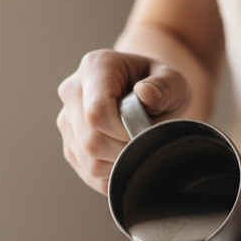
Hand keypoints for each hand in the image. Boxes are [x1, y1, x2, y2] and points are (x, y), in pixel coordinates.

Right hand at [56, 50, 190, 193]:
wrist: (147, 96)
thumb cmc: (161, 87)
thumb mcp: (173, 81)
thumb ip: (165, 86)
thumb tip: (145, 94)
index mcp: (95, 67)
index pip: (96, 112)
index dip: (124, 131)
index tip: (145, 129)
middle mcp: (72, 91)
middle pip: (90, 141)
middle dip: (125, 150)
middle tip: (147, 141)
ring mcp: (66, 121)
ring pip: (89, 162)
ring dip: (121, 164)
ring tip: (139, 146)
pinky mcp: (70, 146)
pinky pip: (89, 174)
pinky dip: (114, 174)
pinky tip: (128, 157)